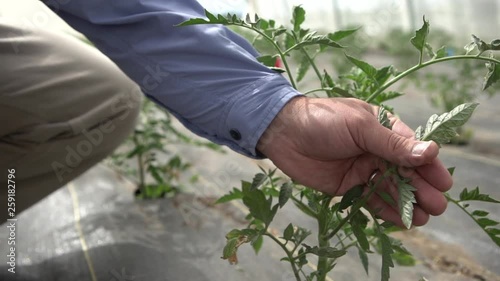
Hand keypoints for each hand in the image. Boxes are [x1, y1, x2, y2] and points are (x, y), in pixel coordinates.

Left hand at [257, 96, 452, 226]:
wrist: (284, 134)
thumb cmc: (323, 121)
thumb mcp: (360, 127)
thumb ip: (393, 144)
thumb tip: (430, 152)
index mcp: (384, 129)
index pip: (413, 149)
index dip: (429, 166)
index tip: (443, 182)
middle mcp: (377, 150)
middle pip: (406, 172)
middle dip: (422, 189)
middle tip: (437, 206)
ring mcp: (363, 168)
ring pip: (391, 188)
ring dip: (407, 202)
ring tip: (422, 218)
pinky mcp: (348, 185)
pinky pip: (371, 199)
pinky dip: (385, 210)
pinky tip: (400, 220)